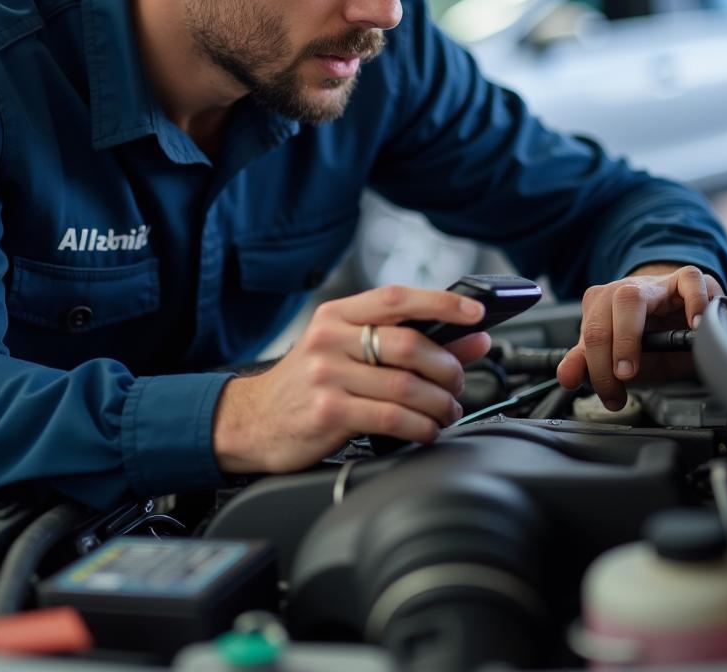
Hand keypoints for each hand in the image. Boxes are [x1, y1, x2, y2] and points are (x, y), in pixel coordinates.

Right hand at [212, 285, 491, 473]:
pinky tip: (426, 430)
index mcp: (337, 315)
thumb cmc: (309, 383)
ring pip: (405, 386)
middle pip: (408, 344)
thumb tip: (472, 337)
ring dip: (440, 403)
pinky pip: (391, 419)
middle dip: (447, 367)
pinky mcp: (328, 413)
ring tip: (446, 411)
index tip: (474, 313)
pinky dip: (421, 427)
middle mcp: (329, 340)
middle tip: (457, 382)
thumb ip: (408, 340)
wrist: (252, 421)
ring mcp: (326, 376)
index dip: (441, 303)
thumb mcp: (348, 350)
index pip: (396, 298)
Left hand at [555, 263, 721, 410]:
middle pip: (603, 316)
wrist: (682, 316)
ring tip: (633, 367)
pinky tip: (694, 327)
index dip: (595, 366)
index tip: (610, 394)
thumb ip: (588, 363)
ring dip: (628, 337)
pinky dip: (693, 302)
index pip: (588, 332)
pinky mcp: (687, 280)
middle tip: (622, 383)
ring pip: (631, 298)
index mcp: (601, 304)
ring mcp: (655, 283)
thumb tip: (565, 376)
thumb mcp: (617, 355)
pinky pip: (689, 281)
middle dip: (608, 357)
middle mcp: (623, 289)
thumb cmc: (650, 336)